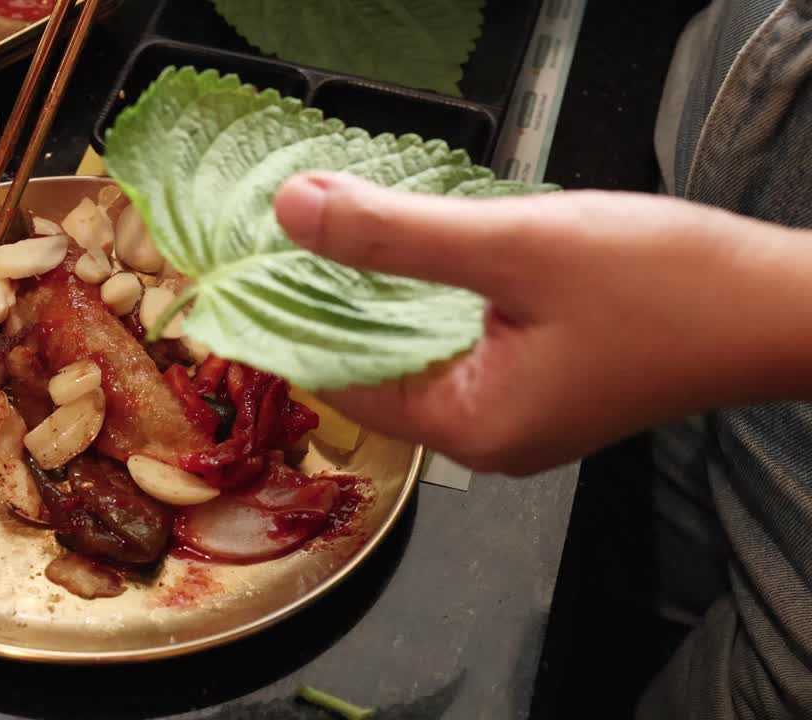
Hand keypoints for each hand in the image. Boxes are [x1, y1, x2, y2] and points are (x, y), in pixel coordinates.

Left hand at [274, 171, 811, 474]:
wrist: (782, 309)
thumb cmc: (666, 287)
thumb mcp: (515, 246)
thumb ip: (396, 235)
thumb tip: (294, 212)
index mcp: (469, 426)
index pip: (338, 384)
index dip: (289, 324)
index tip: (249, 270)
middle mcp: (484, 439)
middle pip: (373, 372)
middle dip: (331, 307)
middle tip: (286, 242)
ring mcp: (516, 418)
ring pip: (415, 356)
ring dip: (379, 301)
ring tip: (334, 240)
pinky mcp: (543, 389)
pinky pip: (458, 349)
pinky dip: (427, 306)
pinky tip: (412, 259)